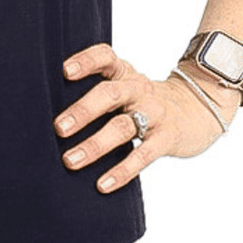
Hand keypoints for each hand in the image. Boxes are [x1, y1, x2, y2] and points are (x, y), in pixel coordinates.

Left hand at [53, 42, 239, 193]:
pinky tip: (102, 184)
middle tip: (57, 128)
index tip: (65, 71)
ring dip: (94, 145)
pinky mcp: (167, 138)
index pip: (106, 57)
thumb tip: (43, 113)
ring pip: (123, 127)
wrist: (198, 109)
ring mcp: (155, 113)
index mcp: (124, 73)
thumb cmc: (144, 101)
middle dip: (82, 110)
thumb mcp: (125, 87)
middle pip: (110, 94)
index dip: (87, 61)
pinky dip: (122, 171)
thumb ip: (95, 93)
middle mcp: (138, 89)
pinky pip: (144, 155)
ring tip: (69, 161)